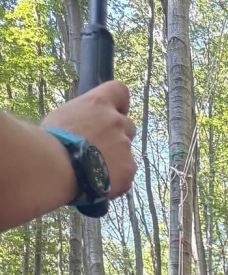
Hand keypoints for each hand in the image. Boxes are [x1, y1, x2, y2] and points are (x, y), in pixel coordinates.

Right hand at [44, 82, 136, 199]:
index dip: (120, 104)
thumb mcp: (64, 117)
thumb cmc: (52, 140)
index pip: (120, 91)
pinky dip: (117, 179)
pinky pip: (126, 174)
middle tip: (101, 149)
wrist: (58, 167)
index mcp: (99, 103)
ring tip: (97, 170)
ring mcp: (125, 146)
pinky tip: (101, 182)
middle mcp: (116, 121)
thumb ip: (83, 118)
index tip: (115, 112)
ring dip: (117, 160)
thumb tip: (84, 128)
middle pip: (128, 126)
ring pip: (127, 153)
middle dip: (118, 136)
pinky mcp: (128, 169)